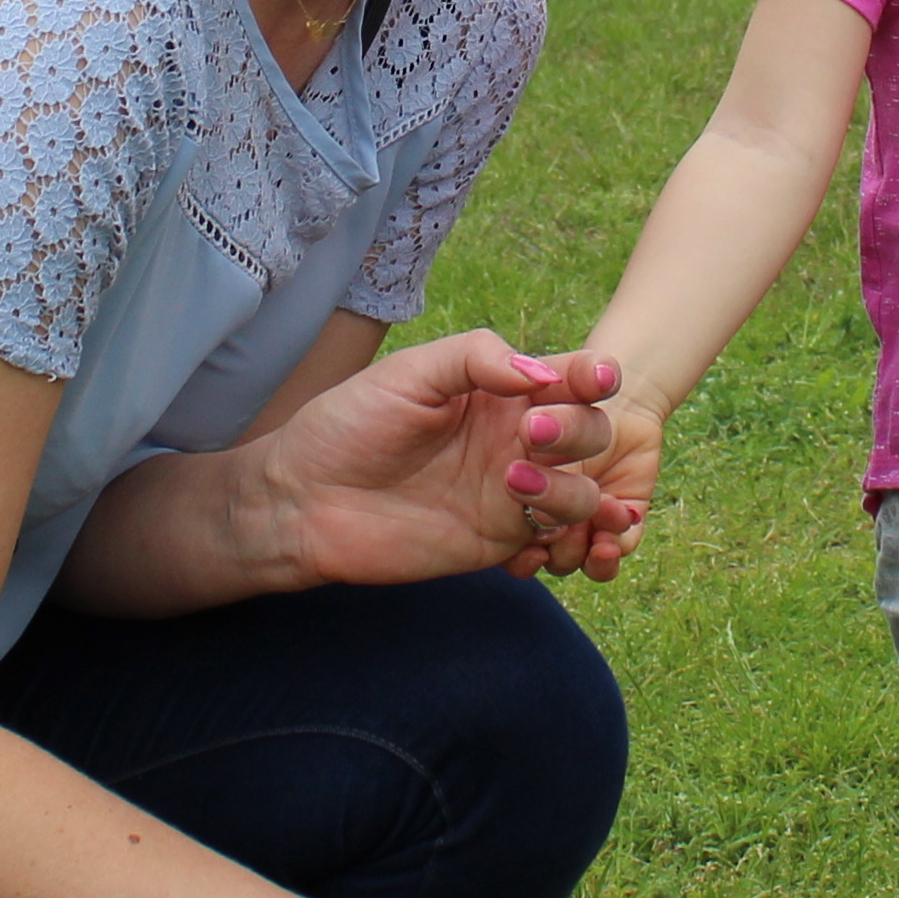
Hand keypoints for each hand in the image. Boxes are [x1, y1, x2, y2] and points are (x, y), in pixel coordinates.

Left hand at [250, 329, 635, 589]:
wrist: (304, 502)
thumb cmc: (348, 425)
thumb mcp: (408, 373)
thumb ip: (474, 358)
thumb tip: (539, 373)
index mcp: (500, 389)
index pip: (569, 377)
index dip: (594, 374)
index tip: (595, 377)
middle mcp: (516, 437)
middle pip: (588, 430)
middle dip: (578, 430)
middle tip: (531, 434)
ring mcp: (512, 490)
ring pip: (583, 488)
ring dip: (570, 485)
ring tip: (515, 481)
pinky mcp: (501, 539)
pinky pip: (556, 536)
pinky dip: (569, 533)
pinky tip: (537, 526)